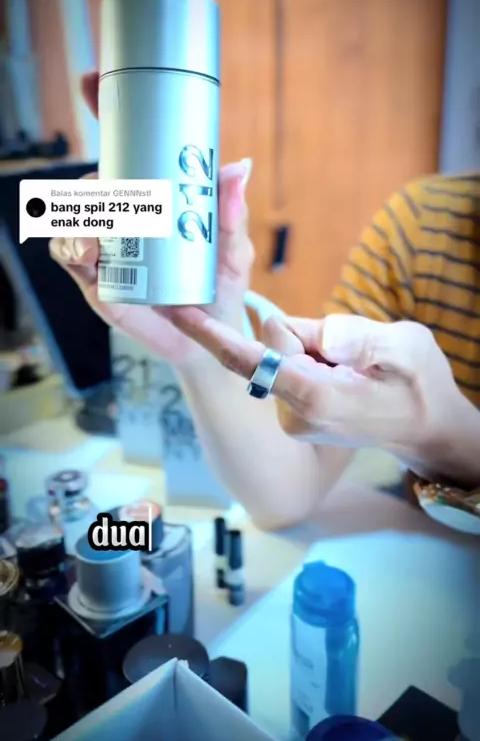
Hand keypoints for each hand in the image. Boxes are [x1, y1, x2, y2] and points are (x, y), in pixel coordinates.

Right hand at [49, 72, 253, 365]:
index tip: (92, 80)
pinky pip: (70, 253)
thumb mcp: (232, 250)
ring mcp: (104, 245)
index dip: (104, 113)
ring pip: (75, 216)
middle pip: (92, 181)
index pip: (122, 150)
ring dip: (85, 214)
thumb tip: (239, 166)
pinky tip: (94, 248)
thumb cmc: (218, 287)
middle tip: (111, 184)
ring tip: (109, 226)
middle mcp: (122, 216)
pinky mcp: (93, 277)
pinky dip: (77, 245)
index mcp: (152, 198)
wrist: (206, 340)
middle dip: (93, 176)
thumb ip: (231, 214)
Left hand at [166, 308, 477, 483]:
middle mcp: (294, 412)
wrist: (424, 427)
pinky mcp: (292, 412)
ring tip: (355, 369)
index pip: (252, 360)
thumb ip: (364, 339)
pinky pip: (289, 362)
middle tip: (354, 354)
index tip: (177, 313)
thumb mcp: (408, 350)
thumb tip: (323, 336)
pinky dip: (313, 357)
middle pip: (274, 341)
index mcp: (317, 399)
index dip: (213, 335)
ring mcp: (291, 415)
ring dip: (314, 346)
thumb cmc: (421, 386)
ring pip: (282, 349)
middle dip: (308, 333)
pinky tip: (344, 375)